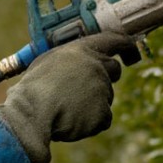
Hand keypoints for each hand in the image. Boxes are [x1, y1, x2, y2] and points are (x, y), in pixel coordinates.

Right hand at [0, 32, 136, 162]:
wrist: (33, 113)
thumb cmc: (33, 87)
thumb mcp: (47, 62)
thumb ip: (68, 61)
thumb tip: (74, 66)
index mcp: (82, 50)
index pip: (113, 40)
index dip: (124, 43)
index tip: (129, 46)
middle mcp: (96, 67)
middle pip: (114, 69)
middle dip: (105, 77)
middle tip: (85, 87)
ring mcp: (102, 90)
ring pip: (105, 97)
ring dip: (92, 103)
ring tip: (66, 108)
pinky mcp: (102, 113)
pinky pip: (103, 118)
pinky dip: (91, 122)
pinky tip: (72, 121)